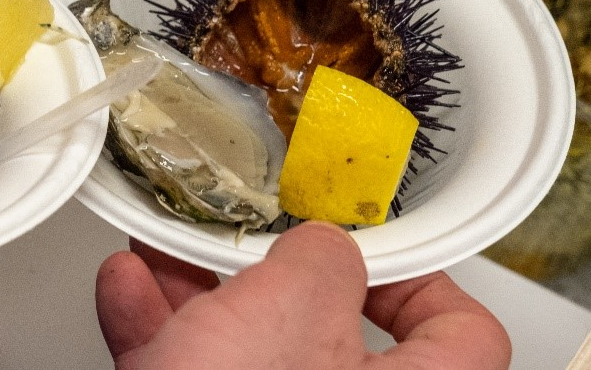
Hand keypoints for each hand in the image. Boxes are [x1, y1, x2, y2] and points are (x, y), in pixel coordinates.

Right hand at [95, 222, 510, 369]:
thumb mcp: (290, 307)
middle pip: (329, 334)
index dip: (417, 279)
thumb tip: (323, 246)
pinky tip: (131, 291)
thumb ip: (322, 259)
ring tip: (164, 252)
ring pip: (249, 349)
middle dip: (266, 271)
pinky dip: (161, 329)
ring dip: (196, 291)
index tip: (369, 250)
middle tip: (242, 243)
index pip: (461, 334)